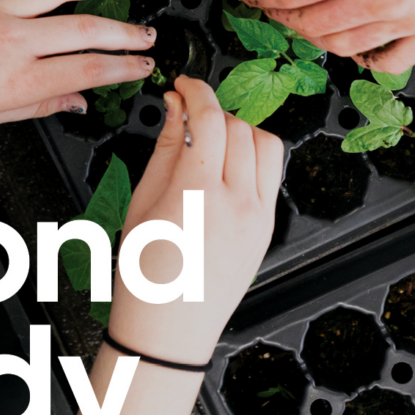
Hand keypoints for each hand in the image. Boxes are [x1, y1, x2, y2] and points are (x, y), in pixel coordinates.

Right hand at [108, 76, 283, 365]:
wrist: (167, 331)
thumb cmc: (144, 277)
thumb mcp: (142, 204)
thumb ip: (165, 150)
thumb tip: (176, 108)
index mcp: (196, 195)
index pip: (211, 120)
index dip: (197, 90)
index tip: (183, 83)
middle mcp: (236, 204)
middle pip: (239, 128)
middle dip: (214, 111)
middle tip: (189, 114)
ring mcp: (258, 218)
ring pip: (266, 146)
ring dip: (241, 131)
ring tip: (212, 141)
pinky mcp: (267, 229)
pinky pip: (272, 175)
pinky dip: (253, 157)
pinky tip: (226, 167)